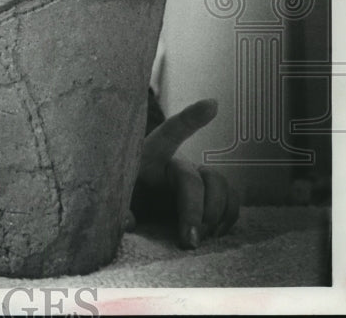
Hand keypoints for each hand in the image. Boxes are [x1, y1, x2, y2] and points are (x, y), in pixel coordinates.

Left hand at [129, 99, 239, 248]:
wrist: (134, 209)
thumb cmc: (123, 197)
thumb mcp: (114, 200)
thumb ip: (117, 210)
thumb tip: (125, 223)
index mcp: (148, 158)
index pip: (168, 134)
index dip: (190, 119)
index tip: (212, 104)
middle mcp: (175, 164)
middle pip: (192, 178)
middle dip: (193, 210)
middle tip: (189, 240)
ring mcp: (196, 178)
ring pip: (219, 184)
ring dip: (215, 213)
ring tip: (201, 237)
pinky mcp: (209, 195)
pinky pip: (232, 198)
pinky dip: (228, 216)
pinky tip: (215, 233)